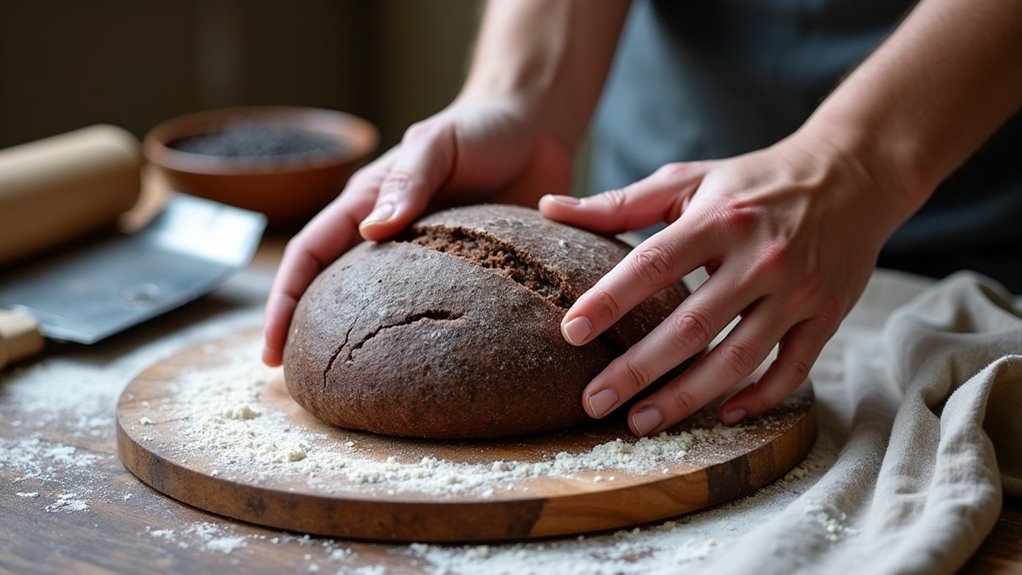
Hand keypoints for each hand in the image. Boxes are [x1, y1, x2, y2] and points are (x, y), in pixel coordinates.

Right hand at [263, 99, 571, 365]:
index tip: (271, 350)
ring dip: (363, 346)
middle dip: (309, 335)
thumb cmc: (479, 130)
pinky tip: (431, 375)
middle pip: (333, 291)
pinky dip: (426, 344)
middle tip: (302, 386)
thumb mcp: (439, 143)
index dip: (284, 301)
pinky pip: (440, 313)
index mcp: (367, 204)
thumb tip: (372, 230)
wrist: (534, 131)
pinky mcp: (466, 275)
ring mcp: (426, 260)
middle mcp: (388, 237)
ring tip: (356, 392)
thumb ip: (408, 180)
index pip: (309, 255)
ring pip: (382, 310)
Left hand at [539, 133, 907, 434]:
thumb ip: (620, 202)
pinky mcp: (827, 314)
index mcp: (718, 219)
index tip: (569, 333)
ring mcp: (797, 290)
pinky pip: (791, 369)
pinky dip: (758, 397)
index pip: (652, 265)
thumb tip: (548, 207)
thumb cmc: (753, 182)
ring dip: (687, 397)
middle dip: (638, 370)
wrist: (852, 173)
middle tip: (593, 402)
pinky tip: (722, 415)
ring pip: (737, 358)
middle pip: (691, 326)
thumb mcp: (689, 179)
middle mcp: (759, 257)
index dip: (609, 301)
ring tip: (640, 422)